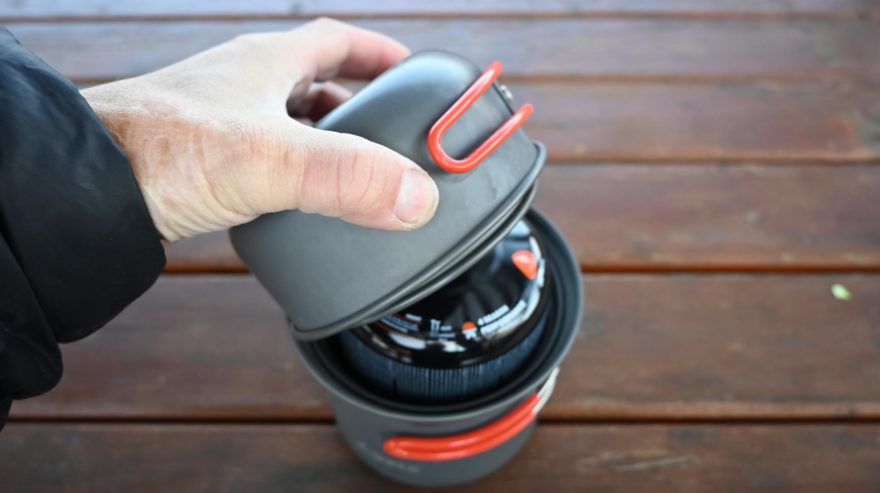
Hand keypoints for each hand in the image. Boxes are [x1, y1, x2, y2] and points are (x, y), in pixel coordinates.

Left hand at [81, 18, 438, 241]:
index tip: (412, 71)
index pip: (336, 40)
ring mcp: (218, 122)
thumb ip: (346, 176)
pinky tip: (294, 205)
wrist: (81, 188)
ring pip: (286, 124)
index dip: (379, 54)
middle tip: (388, 135)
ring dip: (322, 145)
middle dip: (357, 106)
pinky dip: (287, 176)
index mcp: (264, 63)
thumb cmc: (156, 149)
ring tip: (351, 177)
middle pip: (314, 83)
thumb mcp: (268, 160)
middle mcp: (241, 85)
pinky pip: (259, 159)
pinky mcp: (199, 161)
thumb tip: (414, 196)